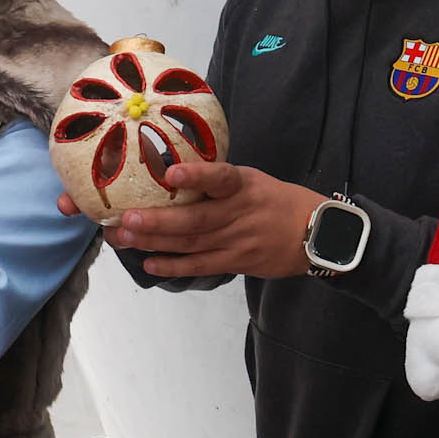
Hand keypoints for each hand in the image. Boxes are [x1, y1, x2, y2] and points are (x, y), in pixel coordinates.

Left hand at [96, 160, 321, 279]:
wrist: (314, 234)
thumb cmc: (275, 200)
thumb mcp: (251, 180)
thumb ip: (218, 180)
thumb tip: (170, 173)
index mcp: (242, 185)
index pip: (221, 177)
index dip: (197, 175)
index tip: (172, 171)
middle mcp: (238, 213)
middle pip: (194, 220)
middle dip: (157, 221)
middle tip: (126, 219)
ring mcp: (236, 241)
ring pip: (190, 244)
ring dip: (154, 243)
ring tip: (124, 238)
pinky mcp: (236, 262)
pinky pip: (200, 266)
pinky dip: (173, 266)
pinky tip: (149, 262)